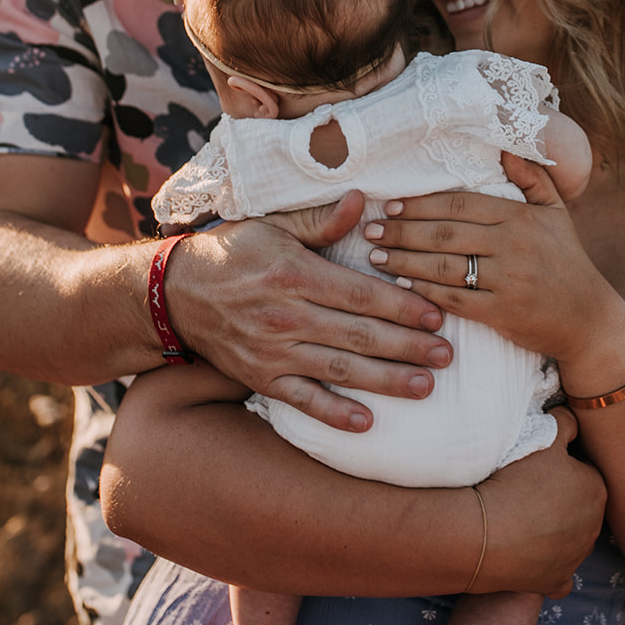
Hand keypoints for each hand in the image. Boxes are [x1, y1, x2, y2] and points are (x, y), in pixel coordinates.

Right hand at [168, 191, 452, 433]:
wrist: (177, 292)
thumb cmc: (234, 251)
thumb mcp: (272, 224)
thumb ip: (320, 220)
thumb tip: (362, 201)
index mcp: (294, 274)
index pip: (360, 294)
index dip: (402, 305)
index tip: (436, 314)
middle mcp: (286, 316)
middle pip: (358, 335)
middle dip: (407, 347)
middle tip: (446, 355)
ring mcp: (273, 352)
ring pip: (339, 371)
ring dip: (386, 382)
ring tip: (426, 387)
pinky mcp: (261, 377)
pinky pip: (302, 401)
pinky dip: (334, 414)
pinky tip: (367, 423)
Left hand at [364, 154, 605, 363]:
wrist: (591, 320)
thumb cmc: (568, 262)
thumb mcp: (557, 213)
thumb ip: (532, 177)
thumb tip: (504, 145)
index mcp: (521, 217)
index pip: (461, 204)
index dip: (421, 204)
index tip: (390, 205)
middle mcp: (514, 245)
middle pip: (445, 233)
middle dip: (402, 231)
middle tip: (370, 231)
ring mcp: (508, 280)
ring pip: (444, 266)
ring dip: (404, 261)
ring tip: (375, 256)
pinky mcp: (503, 313)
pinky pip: (454, 299)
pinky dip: (424, 292)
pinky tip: (401, 286)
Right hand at [479, 407, 606, 595]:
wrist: (486, 533)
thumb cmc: (516, 481)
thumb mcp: (544, 438)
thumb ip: (566, 422)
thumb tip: (574, 416)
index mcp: (597, 489)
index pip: (584, 471)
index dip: (563, 467)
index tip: (541, 467)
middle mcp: (595, 526)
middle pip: (580, 506)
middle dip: (563, 499)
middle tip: (530, 490)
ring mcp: (577, 557)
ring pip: (570, 538)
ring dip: (554, 530)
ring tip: (523, 518)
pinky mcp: (558, 581)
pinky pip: (559, 573)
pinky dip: (548, 565)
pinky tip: (531, 553)